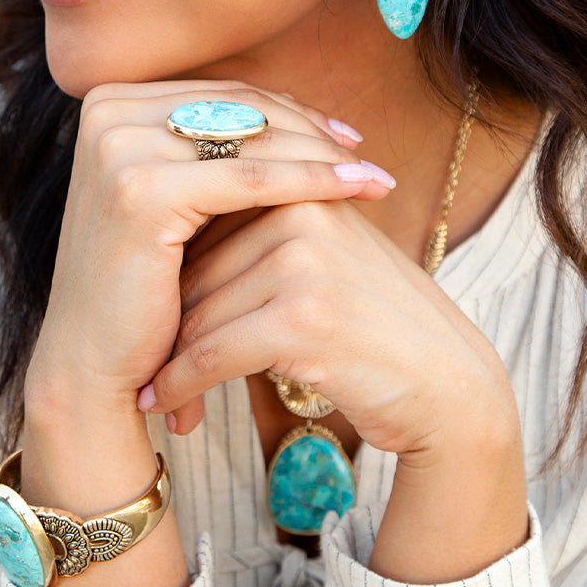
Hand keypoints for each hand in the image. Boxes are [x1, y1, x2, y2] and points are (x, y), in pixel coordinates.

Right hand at [25, 80, 393, 419]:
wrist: (93, 356)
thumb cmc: (142, 283)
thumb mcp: (174, 198)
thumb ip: (211, 149)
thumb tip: (296, 114)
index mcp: (107, 103)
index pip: (218, 93)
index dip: (284, 109)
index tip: (338, 132)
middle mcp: (105, 112)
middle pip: (236, 107)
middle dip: (308, 127)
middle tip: (361, 149)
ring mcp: (119, 148)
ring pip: (250, 139)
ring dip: (321, 154)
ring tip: (371, 174)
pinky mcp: (143, 190)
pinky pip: (252, 179)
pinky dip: (312, 181)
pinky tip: (357, 190)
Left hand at [139, 199, 517, 458]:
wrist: (446, 384)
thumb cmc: (371, 321)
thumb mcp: (321, 253)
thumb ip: (259, 226)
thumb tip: (170, 224)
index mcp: (298, 185)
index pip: (202, 219)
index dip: (166, 270)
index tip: (141, 305)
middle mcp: (300, 212)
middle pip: (193, 267)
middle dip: (165, 320)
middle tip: (140, 356)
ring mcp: (304, 262)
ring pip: (196, 311)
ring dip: (167, 360)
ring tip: (148, 387)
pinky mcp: (303, 317)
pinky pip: (213, 350)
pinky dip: (180, 382)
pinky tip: (160, 402)